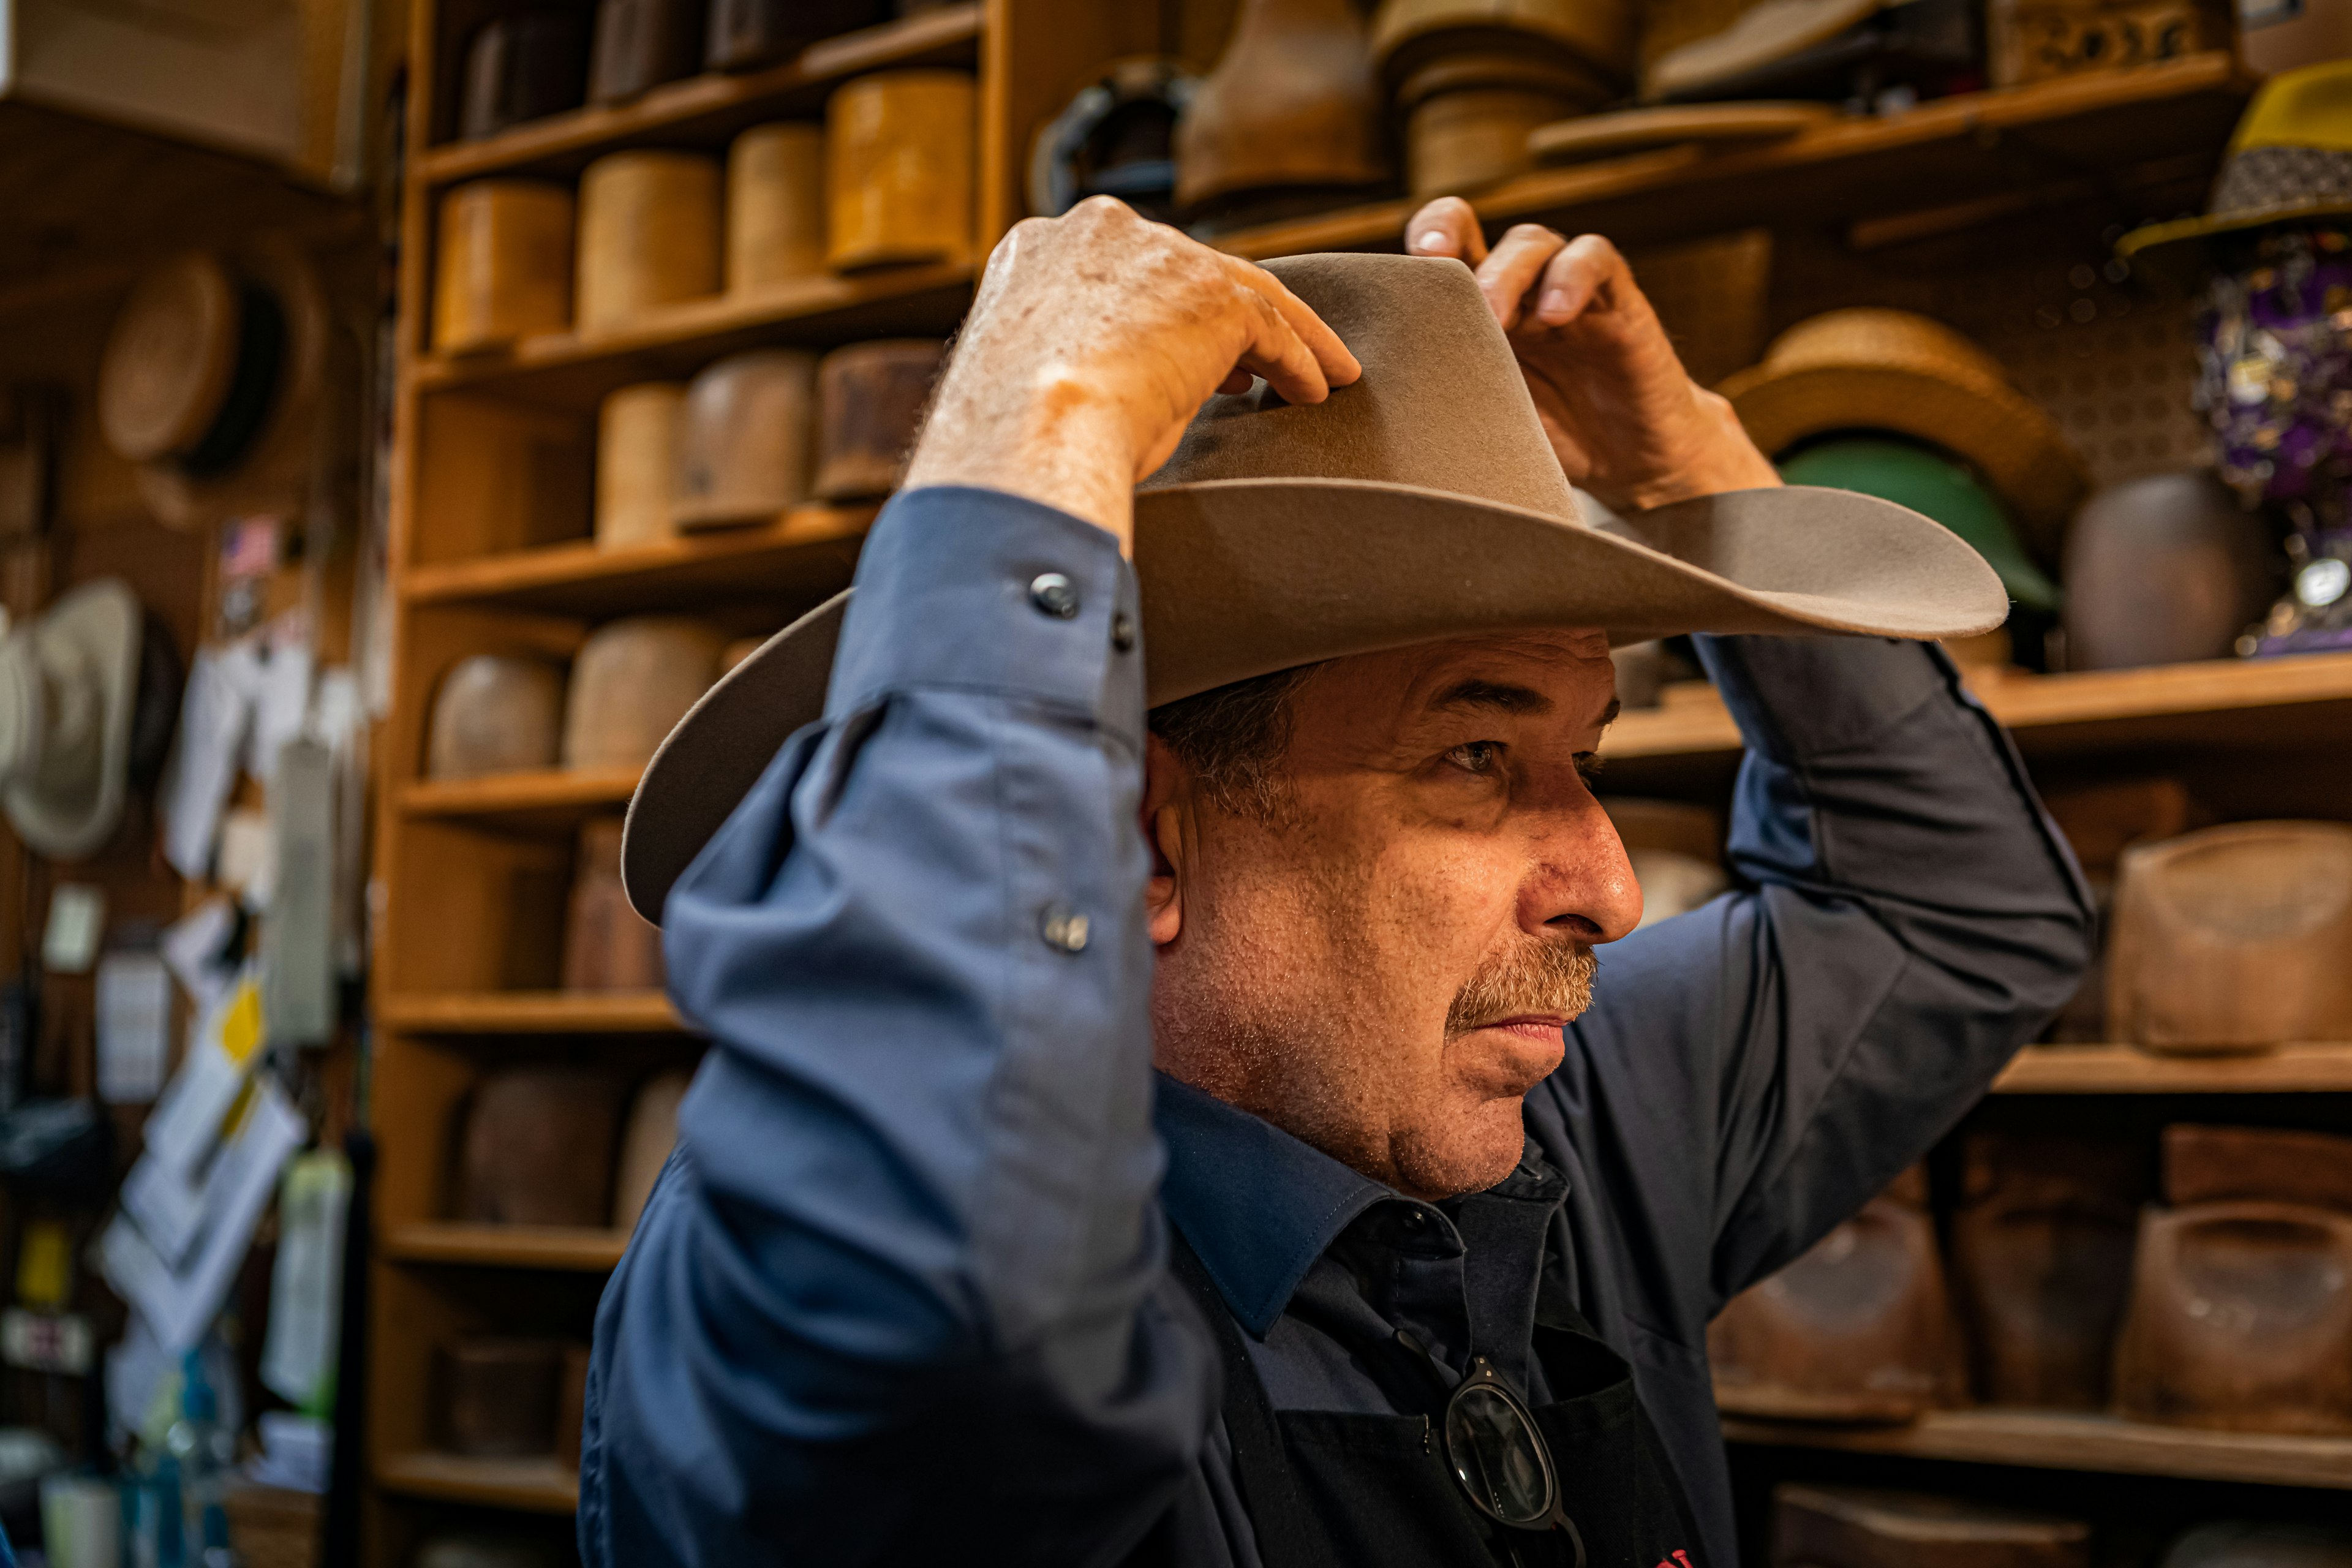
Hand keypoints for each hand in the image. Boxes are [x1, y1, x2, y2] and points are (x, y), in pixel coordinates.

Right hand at [904, 197, 1360, 549]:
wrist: (1026, 441)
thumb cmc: (1012, 444)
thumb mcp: (1034, 382)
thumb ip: (1079, 360)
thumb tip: (1137, 392)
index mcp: (1035, 252)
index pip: (1121, 272)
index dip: (1157, 311)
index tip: (1180, 351)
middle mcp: (1097, 233)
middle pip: (1186, 270)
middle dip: (1220, 320)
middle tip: (1249, 369)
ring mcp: (1158, 254)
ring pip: (1242, 291)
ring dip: (1285, 338)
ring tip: (1315, 377)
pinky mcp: (1212, 295)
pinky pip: (1270, 327)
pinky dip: (1299, 361)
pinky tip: (1313, 392)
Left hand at [1403, 198, 1777, 510]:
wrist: (1631, 465)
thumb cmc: (1549, 442)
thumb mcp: (1483, 421)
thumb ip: (1437, 401)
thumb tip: (1367, 416)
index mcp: (1471, 312)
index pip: (1436, 254)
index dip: (1416, 245)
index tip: (1398, 270)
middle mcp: (1515, 290)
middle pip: (1475, 232)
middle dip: (1450, 240)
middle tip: (1435, 267)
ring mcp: (1565, 289)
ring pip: (1533, 241)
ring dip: (1509, 269)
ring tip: (1497, 315)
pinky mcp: (1617, 300)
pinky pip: (1595, 259)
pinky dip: (1572, 276)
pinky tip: (1556, 314)